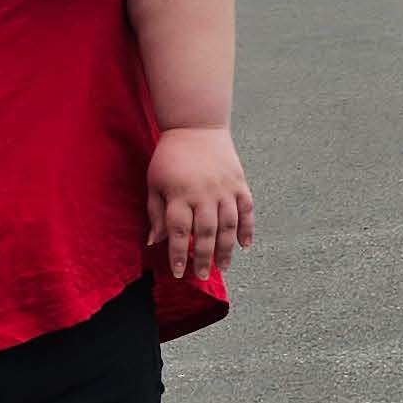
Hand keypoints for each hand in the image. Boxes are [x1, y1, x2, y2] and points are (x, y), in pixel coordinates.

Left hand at [147, 124, 252, 282]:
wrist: (195, 126)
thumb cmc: (170, 157)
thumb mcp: (155, 183)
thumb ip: (156, 212)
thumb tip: (154, 241)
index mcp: (180, 194)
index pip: (179, 232)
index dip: (178, 254)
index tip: (178, 272)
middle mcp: (204, 194)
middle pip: (206, 233)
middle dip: (204, 258)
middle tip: (203, 276)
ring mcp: (224, 188)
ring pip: (228, 226)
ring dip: (226, 249)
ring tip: (223, 267)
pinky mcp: (239, 183)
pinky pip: (247, 210)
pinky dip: (247, 229)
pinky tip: (244, 246)